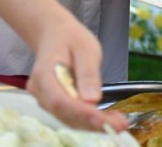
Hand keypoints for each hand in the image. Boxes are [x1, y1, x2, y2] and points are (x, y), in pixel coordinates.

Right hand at [26, 14, 127, 131]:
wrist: (55, 35)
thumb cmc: (71, 39)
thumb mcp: (86, 49)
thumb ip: (88, 74)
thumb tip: (92, 100)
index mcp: (44, 74)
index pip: (60, 101)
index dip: (81, 114)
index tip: (102, 120)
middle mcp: (40, 92)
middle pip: (65, 114)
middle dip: (93, 123)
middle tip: (121, 125)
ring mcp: (45, 99)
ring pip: (69, 118)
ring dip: (93, 124)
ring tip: (119, 123)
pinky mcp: (54, 104)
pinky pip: (71, 115)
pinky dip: (89, 120)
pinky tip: (108, 119)